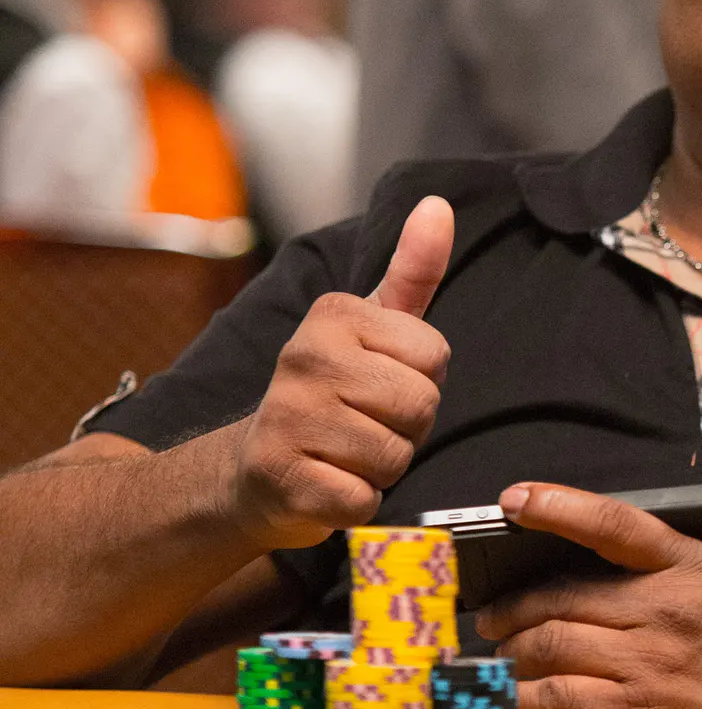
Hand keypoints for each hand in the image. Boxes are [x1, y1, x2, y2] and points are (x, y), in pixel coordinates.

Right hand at [230, 197, 454, 548]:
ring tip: (345, 453)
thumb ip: (412, 271)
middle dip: (407, 429)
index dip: (420, 382)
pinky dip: (356, 502)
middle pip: (421, 406)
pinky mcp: (284, 477)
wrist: (254, 469)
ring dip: (382, 468)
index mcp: (333, 314)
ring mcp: (288, 418)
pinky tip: (327, 484)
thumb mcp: (371, 325)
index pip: (435, 356)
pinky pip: (365, 499)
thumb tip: (440, 206)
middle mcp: (304, 357)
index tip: (380, 384)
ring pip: (396, 457)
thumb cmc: (329, 393)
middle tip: (365, 425)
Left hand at [477, 484, 701, 708]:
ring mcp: (647, 661)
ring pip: (549, 645)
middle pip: (559, 596)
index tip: (515, 500)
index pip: (611, 522)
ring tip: (503, 656)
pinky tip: (511, 699)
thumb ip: (650, 562)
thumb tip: (567, 565)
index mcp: (685, 564)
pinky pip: (557, 699)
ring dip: (511, 651)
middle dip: (510, 608)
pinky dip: (522, 698)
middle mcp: (663, 608)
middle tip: (490, 618)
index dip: (557, 505)